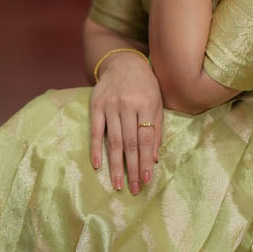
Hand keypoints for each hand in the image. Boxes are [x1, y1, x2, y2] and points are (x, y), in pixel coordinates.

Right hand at [90, 52, 162, 193]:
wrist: (123, 63)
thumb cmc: (145, 86)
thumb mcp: (156, 102)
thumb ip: (156, 129)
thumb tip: (154, 158)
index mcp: (146, 104)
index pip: (146, 138)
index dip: (146, 160)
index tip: (146, 180)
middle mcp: (127, 106)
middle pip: (130, 143)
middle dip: (132, 168)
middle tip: (133, 188)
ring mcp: (110, 106)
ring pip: (114, 141)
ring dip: (115, 165)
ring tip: (118, 183)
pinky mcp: (96, 106)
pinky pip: (95, 131)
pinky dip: (96, 149)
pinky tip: (97, 165)